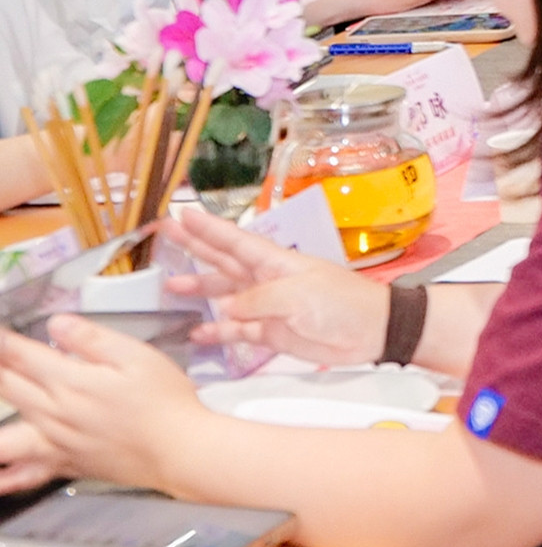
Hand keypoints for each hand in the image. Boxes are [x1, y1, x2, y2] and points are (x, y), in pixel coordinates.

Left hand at [0, 317, 215, 491]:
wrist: (180, 450)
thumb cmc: (165, 402)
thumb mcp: (138, 356)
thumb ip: (93, 339)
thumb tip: (58, 323)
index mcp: (71, 382)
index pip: (22, 356)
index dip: (3, 342)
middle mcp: (55, 413)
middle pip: (6, 387)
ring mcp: (56, 442)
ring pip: (3, 435)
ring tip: (0, 396)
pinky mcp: (66, 464)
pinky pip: (23, 473)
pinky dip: (7, 475)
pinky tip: (0, 477)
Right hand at [162, 209, 393, 365]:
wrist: (371, 331)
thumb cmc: (341, 302)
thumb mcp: (296, 295)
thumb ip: (256, 300)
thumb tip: (225, 308)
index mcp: (275, 262)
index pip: (234, 241)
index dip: (208, 228)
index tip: (182, 213)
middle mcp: (266, 280)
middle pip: (223, 261)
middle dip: (195, 247)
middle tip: (165, 234)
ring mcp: (266, 306)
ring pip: (224, 295)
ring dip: (199, 290)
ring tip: (169, 286)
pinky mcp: (270, 332)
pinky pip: (236, 330)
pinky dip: (216, 331)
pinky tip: (196, 331)